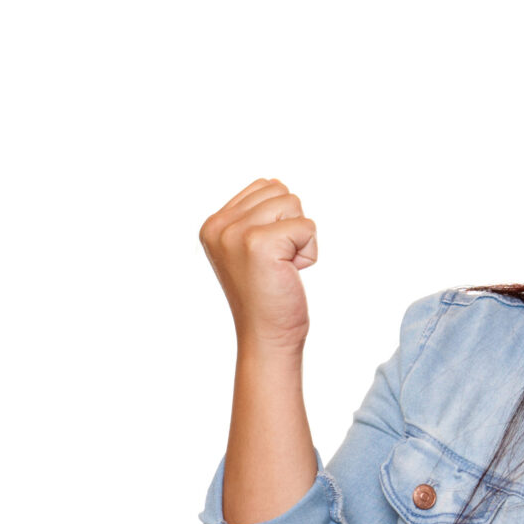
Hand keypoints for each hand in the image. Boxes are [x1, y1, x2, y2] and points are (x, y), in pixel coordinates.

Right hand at [199, 176, 317, 354]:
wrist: (267, 339)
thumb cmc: (267, 299)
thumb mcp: (251, 250)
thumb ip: (256, 215)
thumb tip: (276, 184)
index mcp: (214, 225)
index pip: (263, 187)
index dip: (278, 220)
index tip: (267, 257)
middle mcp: (220, 226)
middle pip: (279, 191)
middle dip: (290, 226)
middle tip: (277, 264)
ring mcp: (236, 233)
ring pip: (293, 204)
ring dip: (299, 239)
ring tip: (282, 268)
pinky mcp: (259, 243)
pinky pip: (306, 227)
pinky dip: (308, 253)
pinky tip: (290, 274)